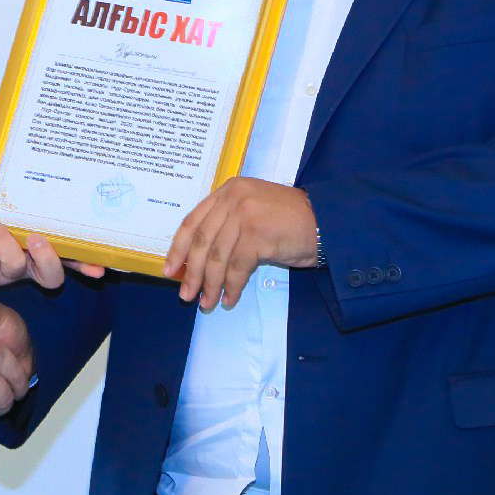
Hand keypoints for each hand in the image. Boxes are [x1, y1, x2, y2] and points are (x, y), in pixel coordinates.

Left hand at [0, 192, 100, 286]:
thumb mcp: (7, 198)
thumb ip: (27, 196)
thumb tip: (48, 174)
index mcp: (38, 248)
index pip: (68, 258)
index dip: (84, 264)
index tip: (98, 267)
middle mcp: (25, 264)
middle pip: (50, 277)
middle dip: (47, 259)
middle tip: (36, 238)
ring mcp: (4, 272)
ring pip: (15, 266)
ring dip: (4, 240)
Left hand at [164, 176, 318, 311]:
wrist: (326, 222)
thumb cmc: (289, 221)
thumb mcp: (251, 213)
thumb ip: (225, 226)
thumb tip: (195, 262)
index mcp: (227, 191)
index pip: (192, 221)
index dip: (178, 248)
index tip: (169, 270)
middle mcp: (233, 198)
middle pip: (201, 241)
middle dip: (191, 272)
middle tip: (186, 295)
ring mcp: (245, 215)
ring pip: (217, 257)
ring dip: (210, 285)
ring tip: (207, 303)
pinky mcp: (258, 235)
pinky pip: (237, 268)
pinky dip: (232, 287)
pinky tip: (230, 299)